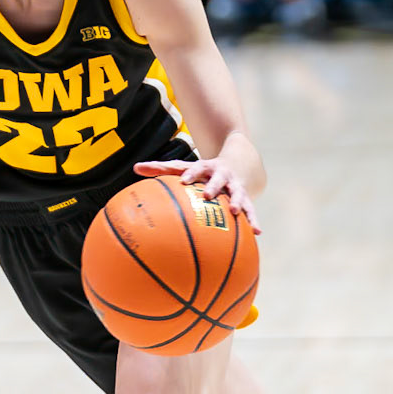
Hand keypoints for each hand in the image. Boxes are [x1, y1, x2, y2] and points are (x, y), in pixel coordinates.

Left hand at [135, 158, 261, 232]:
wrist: (236, 161)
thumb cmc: (201, 170)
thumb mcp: (184, 167)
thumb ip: (161, 169)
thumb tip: (135, 168)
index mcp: (205, 168)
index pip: (196, 169)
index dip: (191, 174)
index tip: (185, 181)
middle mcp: (221, 175)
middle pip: (218, 179)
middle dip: (214, 186)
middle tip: (209, 195)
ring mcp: (235, 186)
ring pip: (238, 193)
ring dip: (238, 202)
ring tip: (236, 211)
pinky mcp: (246, 197)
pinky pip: (251, 209)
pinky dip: (253, 220)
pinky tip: (257, 232)